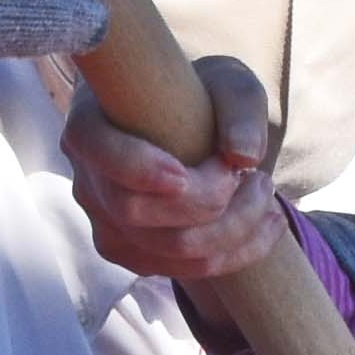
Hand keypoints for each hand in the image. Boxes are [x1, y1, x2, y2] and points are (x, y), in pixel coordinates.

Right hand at [60, 52, 293, 282]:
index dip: (137, 168)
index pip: (97, 149)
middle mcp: (88, 177)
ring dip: (231, 230)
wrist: (199, 134)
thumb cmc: (204, 98)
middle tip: (258, 177)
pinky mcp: (132, 253)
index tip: (185, 173)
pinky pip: (179, 271)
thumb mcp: (228, 84)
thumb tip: (244, 155)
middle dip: (206, 201)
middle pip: (133, 210)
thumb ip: (240, 108)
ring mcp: (105, 221)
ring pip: (164, 248)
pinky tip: (266, 226)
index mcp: (92, 121)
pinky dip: (232, 255)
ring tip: (267, 198)